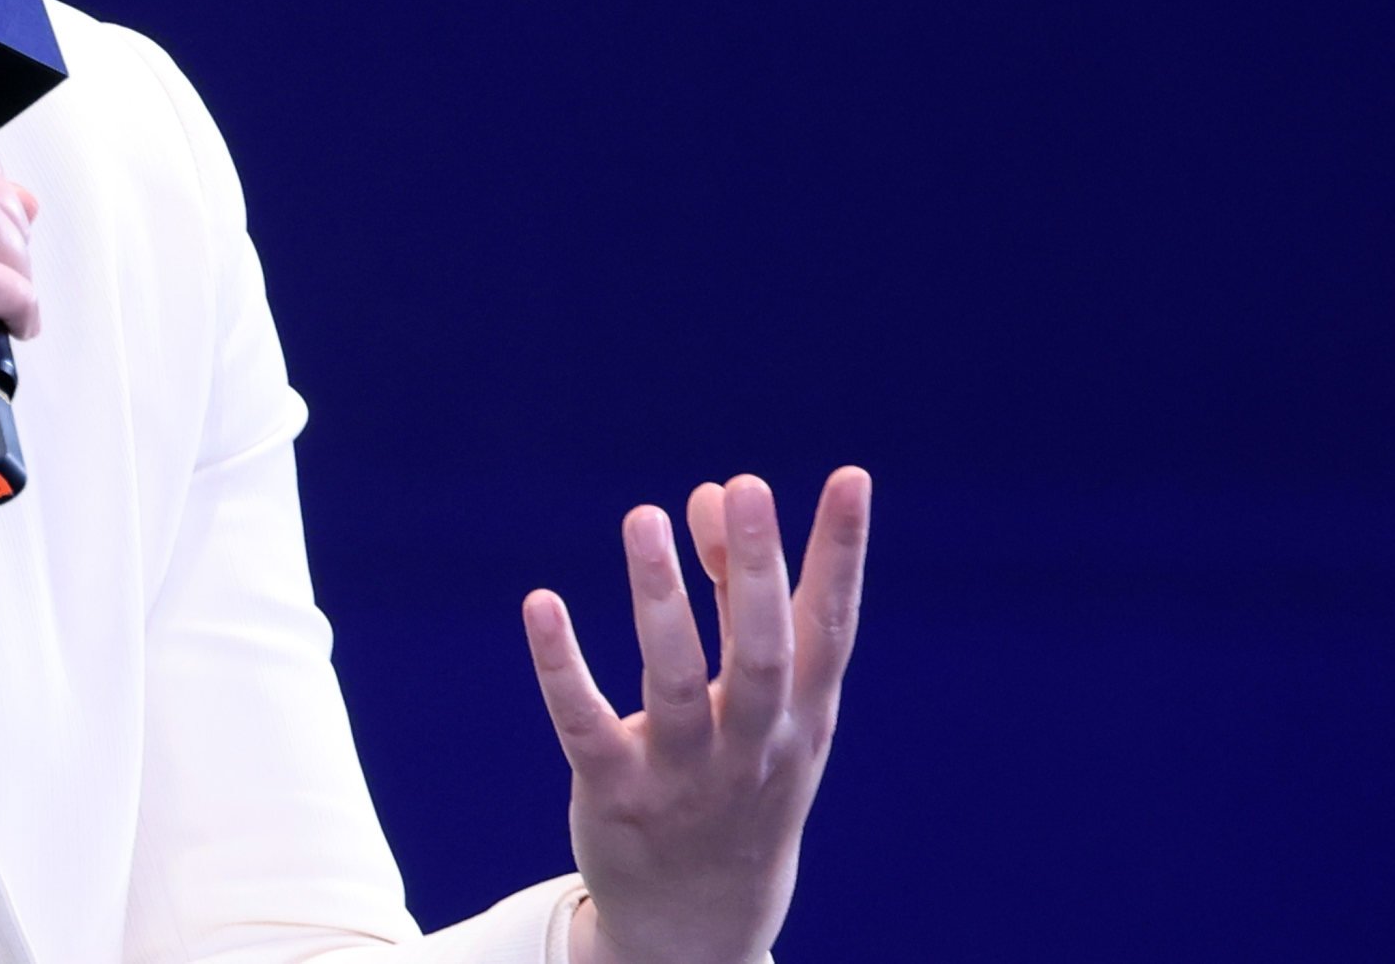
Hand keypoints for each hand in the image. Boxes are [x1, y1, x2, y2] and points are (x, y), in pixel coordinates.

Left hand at [528, 467, 872, 963]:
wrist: (703, 927)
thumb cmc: (739, 779)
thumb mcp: (760, 701)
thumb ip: (733, 592)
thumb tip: (708, 491)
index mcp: (802, 716)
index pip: (831, 625)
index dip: (842, 553)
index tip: (853, 476)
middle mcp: (753, 744)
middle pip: (760, 651)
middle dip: (756, 569)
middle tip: (746, 484)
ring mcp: (685, 774)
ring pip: (674, 680)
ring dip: (662, 597)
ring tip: (644, 517)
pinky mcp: (615, 793)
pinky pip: (585, 723)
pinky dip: (562, 665)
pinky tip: (541, 602)